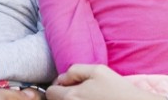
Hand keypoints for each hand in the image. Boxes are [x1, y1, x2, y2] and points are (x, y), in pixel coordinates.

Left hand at [45, 64, 161, 99]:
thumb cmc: (118, 90)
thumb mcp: (98, 70)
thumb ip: (75, 70)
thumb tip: (62, 78)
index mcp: (71, 97)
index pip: (50, 92)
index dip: (58, 85)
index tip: (69, 85)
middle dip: (63, 95)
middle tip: (80, 92)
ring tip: (88, 98)